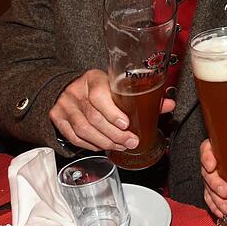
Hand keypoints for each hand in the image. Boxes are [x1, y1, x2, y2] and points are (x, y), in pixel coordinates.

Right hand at [49, 69, 175, 150]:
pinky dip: (91, 145)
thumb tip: (169, 104)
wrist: (67, 86)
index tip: (126, 124)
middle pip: (94, 118)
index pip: (99, 97)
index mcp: (94, 79)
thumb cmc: (99, 87)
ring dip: (105, 142)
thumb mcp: (117, 85)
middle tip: (130, 142)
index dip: (113, 113)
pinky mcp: (57, 118)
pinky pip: (74, 137)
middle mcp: (76, 91)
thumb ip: (142, 96)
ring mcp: (64, 105)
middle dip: (115, 134)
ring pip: (84, 130)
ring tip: (121, 146)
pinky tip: (104, 146)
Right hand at [201, 139, 226, 217]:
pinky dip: (216, 207)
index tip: (212, 166)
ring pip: (208, 189)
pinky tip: (221, 213)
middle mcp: (215, 163)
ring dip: (216, 200)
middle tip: (224, 192)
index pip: (206, 149)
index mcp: (221, 149)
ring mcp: (214, 178)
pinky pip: (211, 199)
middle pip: (207, 173)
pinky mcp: (216, 191)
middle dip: (214, 184)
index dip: (206, 158)